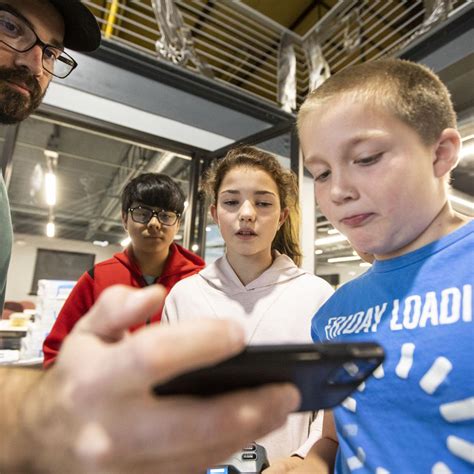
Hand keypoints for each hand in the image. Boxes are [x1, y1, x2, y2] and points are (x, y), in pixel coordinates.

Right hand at [27, 285, 300, 473]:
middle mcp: (110, 429)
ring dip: (245, 433)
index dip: (201, 342)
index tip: (238, 333)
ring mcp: (123, 469)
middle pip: (190, 423)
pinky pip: (189, 472)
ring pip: (198, 456)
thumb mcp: (84, 332)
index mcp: (97, 380)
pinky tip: (245, 429)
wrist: (41, 439)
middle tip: (286, 391)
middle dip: (247, 409)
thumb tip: (155, 295)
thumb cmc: (73, 379)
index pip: (155, 355)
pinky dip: (222, 450)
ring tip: (278, 408)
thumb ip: (116, 307)